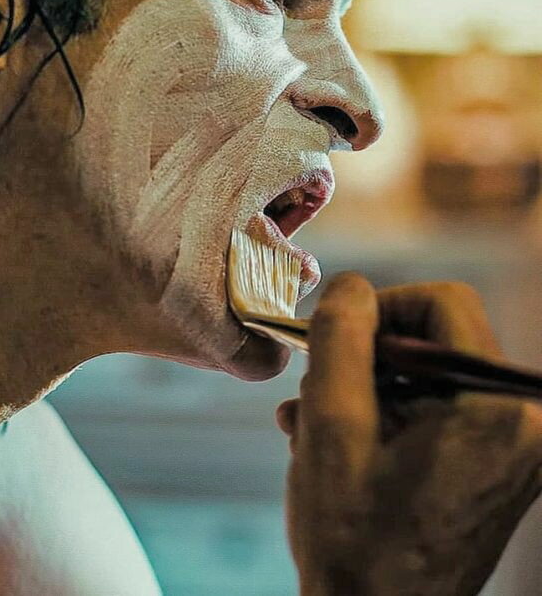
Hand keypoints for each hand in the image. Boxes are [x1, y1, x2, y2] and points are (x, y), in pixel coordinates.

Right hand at [277, 275, 541, 595]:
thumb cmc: (353, 541)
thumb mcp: (330, 424)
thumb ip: (340, 338)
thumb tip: (350, 286)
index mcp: (496, 411)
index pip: (443, 303)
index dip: (380, 307)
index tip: (334, 338)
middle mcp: (522, 425)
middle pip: (433, 340)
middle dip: (365, 356)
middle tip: (314, 387)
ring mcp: (511, 450)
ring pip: (426, 374)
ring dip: (364, 388)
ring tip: (308, 421)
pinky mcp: (492, 467)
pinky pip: (435, 410)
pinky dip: (384, 415)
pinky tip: (331, 440)